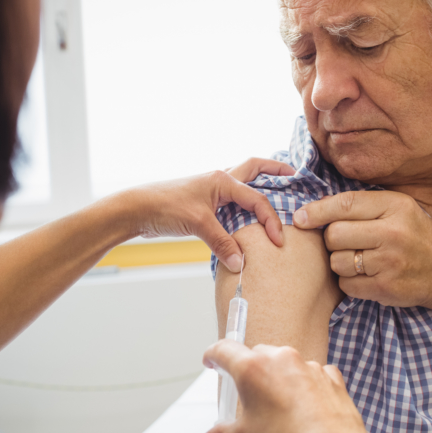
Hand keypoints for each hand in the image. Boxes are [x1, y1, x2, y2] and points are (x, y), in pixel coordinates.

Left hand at [129, 158, 294, 272]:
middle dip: (275, 170)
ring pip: (243, 182)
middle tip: (294, 175)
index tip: (279, 240)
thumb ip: (222, 243)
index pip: (257, 199)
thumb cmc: (164, 207)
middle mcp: (219, 180)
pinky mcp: (204, 203)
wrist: (137, 209)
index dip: (271, 220)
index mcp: (222, 180)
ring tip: (278, 189)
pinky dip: (244, 204)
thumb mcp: (198, 225)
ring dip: (260, 184)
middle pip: (254, 169)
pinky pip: (231, 201)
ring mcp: (211, 191)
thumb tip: (241, 264)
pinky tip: (249, 215)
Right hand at [200, 340, 380, 432]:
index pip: (224, 349)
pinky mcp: (330, 376)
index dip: (213, 355)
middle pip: (257, 354)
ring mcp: (308, 365)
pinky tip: (305, 406)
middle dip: (250, 370)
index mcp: (252, 368)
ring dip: (280, 377)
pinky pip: (314, 373)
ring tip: (279, 407)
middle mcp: (280, 359)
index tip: (212, 360)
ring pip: (286, 362)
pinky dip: (307, 384)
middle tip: (248, 394)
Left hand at [292, 191, 431, 307]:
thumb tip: (313, 209)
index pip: (345, 204)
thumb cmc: (416, 237)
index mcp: (395, 206)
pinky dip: (350, 282)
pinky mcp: (386, 288)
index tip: (300, 218)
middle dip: (333, 240)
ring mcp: (390, 262)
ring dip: (341, 263)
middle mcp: (393, 232)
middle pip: (335, 234)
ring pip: (337, 261)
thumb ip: (363, 206)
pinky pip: (346, 285)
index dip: (317, 211)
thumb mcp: (398, 210)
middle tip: (348, 243)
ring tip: (360, 260)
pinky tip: (367, 276)